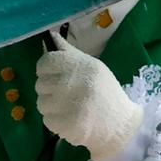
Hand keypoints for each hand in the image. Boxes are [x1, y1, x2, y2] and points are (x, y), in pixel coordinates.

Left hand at [34, 33, 142, 159]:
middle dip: (49, 90)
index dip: (45, 69)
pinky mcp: (67, 125)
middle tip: (66, 95)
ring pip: (41, 103)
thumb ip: (69, 53)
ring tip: (69, 108)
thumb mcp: (92, 67)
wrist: (120, 124)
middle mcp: (74, 82)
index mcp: (81, 66)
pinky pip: (47, 120)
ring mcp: (70, 105)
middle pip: (40, 84)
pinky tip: (70, 120)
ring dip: (52, 107)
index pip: (46, 62)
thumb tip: (51, 35)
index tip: (54, 76)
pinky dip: (56, 122)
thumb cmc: (105, 93)